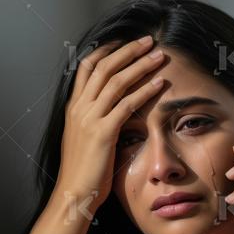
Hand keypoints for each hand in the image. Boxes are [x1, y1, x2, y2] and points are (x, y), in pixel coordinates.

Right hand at [53, 35, 164, 213]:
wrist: (73, 194)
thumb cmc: (84, 172)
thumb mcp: (84, 139)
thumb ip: (94, 121)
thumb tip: (110, 112)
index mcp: (74, 107)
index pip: (88, 67)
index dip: (107, 51)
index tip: (125, 42)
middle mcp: (79, 108)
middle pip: (105, 67)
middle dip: (128, 50)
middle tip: (148, 40)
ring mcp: (89, 119)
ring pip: (117, 81)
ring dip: (140, 65)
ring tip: (159, 55)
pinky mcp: (102, 132)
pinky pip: (126, 105)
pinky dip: (144, 91)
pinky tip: (159, 83)